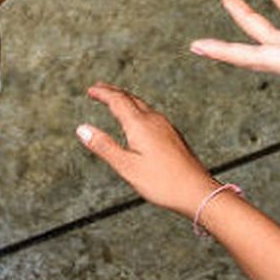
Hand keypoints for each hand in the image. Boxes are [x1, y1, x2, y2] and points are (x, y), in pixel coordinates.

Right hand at [76, 84, 219, 214]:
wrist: (197, 191)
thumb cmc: (162, 182)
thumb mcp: (126, 167)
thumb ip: (104, 146)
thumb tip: (82, 128)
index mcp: (140, 125)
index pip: (117, 101)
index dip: (102, 93)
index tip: (90, 90)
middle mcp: (154, 120)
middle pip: (130, 98)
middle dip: (113, 92)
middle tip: (99, 88)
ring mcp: (166, 127)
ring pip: (142, 105)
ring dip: (126, 99)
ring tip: (116, 100)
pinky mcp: (173, 135)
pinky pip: (151, 114)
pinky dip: (137, 109)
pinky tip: (139, 120)